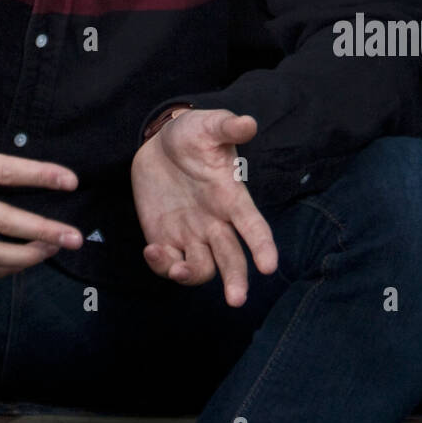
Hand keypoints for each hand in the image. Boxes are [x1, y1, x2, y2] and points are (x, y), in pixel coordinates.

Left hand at [130, 108, 277, 306]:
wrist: (159, 142)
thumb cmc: (192, 134)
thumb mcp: (208, 125)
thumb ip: (227, 127)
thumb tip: (248, 122)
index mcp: (231, 198)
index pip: (253, 226)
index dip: (262, 246)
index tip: (269, 266)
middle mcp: (216, 222)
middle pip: (231, 258)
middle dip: (236, 279)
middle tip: (236, 300)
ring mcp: (191, 233)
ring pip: (201, 268)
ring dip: (192, 274)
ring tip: (177, 268)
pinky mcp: (165, 238)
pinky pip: (168, 263)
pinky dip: (162, 264)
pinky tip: (152, 251)